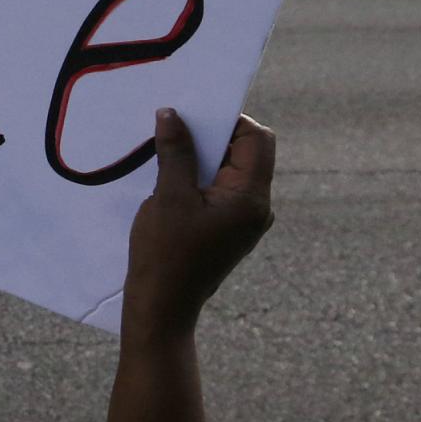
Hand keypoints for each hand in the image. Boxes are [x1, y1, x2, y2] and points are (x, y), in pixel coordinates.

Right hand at [121, 110, 275, 337]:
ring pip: (231, 172)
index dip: (229, 121)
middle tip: (177, 131)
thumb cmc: (166, 254)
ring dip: (203, 158)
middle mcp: (258, 207)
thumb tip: (173, 114)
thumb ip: (176, 152)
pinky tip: (172, 181)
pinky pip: (221, 191)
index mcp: (251, 198)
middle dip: (212, 138)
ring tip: (169, 156)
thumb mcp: (169, 197)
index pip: (257, 140)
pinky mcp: (229, 229)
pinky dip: (200, 178)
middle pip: (247, 153)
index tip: (193, 117)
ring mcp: (245, 220)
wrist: (162, 307)